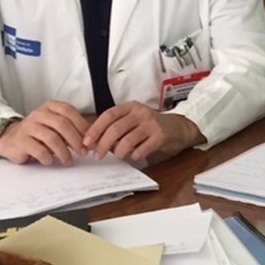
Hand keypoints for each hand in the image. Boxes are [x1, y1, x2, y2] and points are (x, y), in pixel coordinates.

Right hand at [0, 101, 90, 165]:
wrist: (10, 139)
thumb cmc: (38, 134)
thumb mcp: (55, 127)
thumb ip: (72, 131)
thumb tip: (91, 142)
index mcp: (49, 107)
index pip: (69, 111)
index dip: (81, 125)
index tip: (90, 140)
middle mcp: (38, 114)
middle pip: (62, 124)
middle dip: (76, 140)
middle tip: (83, 152)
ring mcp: (28, 126)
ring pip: (52, 138)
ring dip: (64, 152)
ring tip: (68, 161)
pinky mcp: (21, 140)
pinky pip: (39, 150)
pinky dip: (48, 157)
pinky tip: (50, 161)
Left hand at [82, 104, 201, 163]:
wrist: (178, 127)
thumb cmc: (150, 126)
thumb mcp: (132, 121)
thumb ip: (115, 128)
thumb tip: (94, 142)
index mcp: (130, 107)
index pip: (108, 116)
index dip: (95, 129)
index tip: (86, 142)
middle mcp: (140, 113)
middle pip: (115, 129)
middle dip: (103, 144)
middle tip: (98, 155)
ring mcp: (151, 124)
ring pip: (127, 140)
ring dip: (119, 152)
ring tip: (118, 156)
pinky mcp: (160, 136)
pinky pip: (142, 149)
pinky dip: (134, 155)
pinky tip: (134, 156)